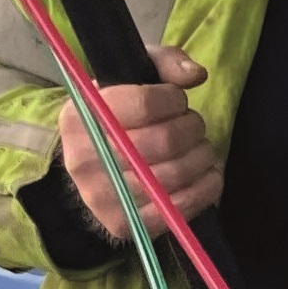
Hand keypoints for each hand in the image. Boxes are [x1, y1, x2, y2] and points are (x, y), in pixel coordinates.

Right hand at [58, 43, 222, 238]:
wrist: (94, 168)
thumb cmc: (118, 117)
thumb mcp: (132, 76)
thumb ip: (164, 63)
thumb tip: (194, 75)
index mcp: (79, 115)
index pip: (142, 104)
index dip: (173, 99)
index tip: (177, 100)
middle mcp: (83, 158)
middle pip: (162, 142)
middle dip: (191, 128)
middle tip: (193, 125)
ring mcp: (102, 197)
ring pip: (174, 175)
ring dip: (201, 156)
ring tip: (201, 147)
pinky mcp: (122, 225)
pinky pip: (177, 209)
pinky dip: (205, 189)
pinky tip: (208, 174)